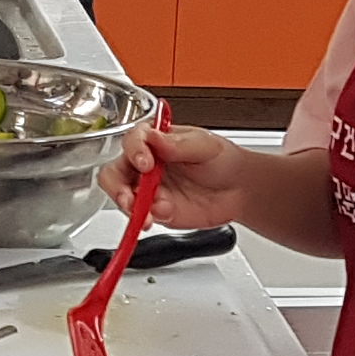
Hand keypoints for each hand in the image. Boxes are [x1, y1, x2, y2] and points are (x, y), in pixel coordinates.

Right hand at [102, 122, 249, 226]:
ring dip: (131, 207)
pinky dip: (148, 218)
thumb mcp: (204, 145)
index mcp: (156, 142)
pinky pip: (141, 216)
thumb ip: (177, 143)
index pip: (132, 142)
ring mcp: (149, 190)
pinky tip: (164, 214)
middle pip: (114, 172)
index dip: (134, 151)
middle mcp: (146, 165)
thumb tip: (154, 138)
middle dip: (117, 186)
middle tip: (129, 197)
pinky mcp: (156, 211)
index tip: (144, 162)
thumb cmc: (223, 160)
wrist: (240, 190)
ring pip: (122, 197)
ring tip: (150, 212)